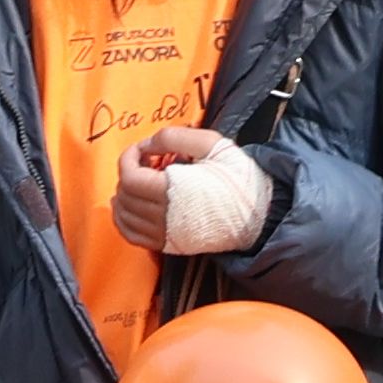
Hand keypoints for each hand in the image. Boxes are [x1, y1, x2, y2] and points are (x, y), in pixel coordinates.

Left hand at [113, 127, 268, 257]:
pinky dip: (123, 221)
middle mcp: (164, 215)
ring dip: (124, 195)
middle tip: (146, 162)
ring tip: (138, 181)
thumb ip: (174, 137)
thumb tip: (147, 144)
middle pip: (125, 195)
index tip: (142, 149)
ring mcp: (165, 234)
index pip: (130, 176)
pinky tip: (129, 207)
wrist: (259, 214)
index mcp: (172, 190)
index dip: (128, 157)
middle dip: (128, 173)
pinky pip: (132, 236)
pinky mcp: (169, 245)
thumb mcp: (211, 144)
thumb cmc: (238, 177)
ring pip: (124, 216)